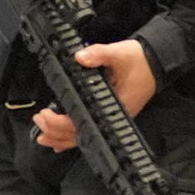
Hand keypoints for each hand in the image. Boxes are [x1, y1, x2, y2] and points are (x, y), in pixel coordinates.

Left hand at [30, 39, 154, 151]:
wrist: (156, 62)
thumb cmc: (140, 61)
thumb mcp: (119, 53)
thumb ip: (99, 54)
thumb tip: (80, 57)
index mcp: (114, 107)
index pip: (83, 122)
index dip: (61, 122)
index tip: (45, 114)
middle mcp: (112, 118)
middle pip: (81, 135)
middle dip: (56, 131)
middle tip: (38, 121)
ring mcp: (111, 119)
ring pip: (84, 136)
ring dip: (62, 138)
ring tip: (43, 137)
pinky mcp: (109, 115)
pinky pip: (89, 130)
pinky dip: (73, 136)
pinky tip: (61, 142)